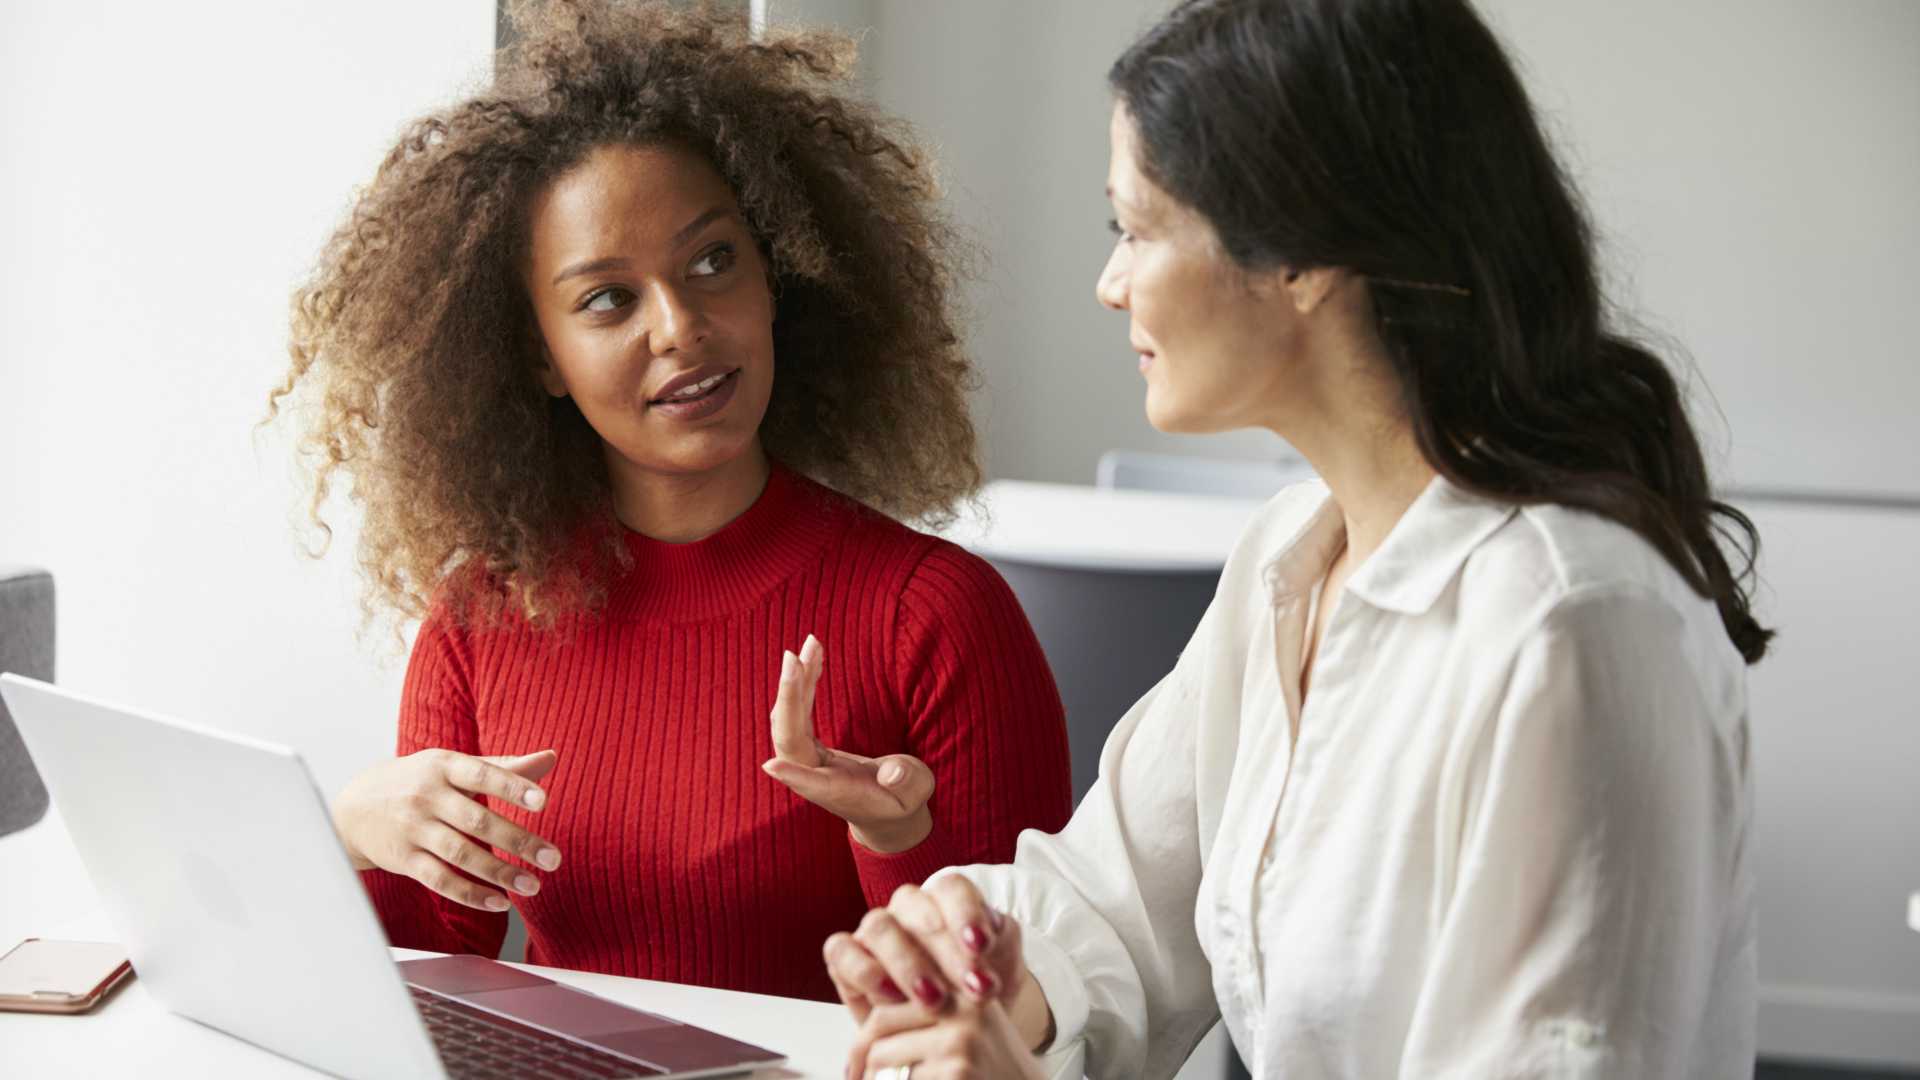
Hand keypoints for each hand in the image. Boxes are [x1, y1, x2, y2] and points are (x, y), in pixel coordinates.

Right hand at [332, 748, 561, 911]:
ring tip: (533, 885)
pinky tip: (500, 902)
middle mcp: (426, 796)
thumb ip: (503, 766)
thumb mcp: (454, 766)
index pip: (482, 775)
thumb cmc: (419, 781)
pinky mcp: (404, 860)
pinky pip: (439, 880)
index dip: (512, 787)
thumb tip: (551, 757)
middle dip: (518, 841)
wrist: (355, 808)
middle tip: (553, 858)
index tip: (543, 802)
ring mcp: (413, 829)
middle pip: (476, 821)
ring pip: (460, 854)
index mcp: (443, 766)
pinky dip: (470, 894)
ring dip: (499, 873)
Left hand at [761, 635, 936, 853]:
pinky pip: (798, 712)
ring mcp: (806, 760)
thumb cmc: (902, 799)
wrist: (884, 810)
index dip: (793, 775)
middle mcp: (813, 776)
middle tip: (793, 657)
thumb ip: (906, 781)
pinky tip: (811, 658)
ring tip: (810, 645)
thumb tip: (892, 772)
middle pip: (790, 738)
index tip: (770, 765)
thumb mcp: (915, 791)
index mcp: (838, 791)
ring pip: (789, 720)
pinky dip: (804, 684)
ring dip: (796, 682)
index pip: (811, 782)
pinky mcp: (807, 746)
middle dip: (789, 698)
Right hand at [824, 877, 1050, 1072]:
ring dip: (907, 963)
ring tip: (935, 1001)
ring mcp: (873, 932)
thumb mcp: (1001, 968)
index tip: (982, 946)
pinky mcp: (845, 958)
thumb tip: (994, 928)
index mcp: (945, 900)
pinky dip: (864, 971)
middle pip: (914, 906)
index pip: (951, 888)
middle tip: (969, 987)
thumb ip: (1003, 943)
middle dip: (943, 948)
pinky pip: (841, 951)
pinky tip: (891, 1000)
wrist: (950, 1033)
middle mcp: (907, 909)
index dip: (966, 912)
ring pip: (878, 926)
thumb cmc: (976, 994)